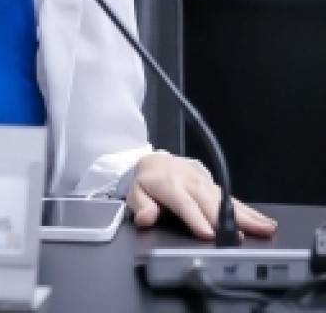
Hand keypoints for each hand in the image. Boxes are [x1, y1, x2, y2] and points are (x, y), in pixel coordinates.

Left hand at [126, 151, 277, 239]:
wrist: (156, 162)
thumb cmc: (147, 183)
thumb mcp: (135, 193)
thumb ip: (140, 206)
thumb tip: (145, 218)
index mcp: (169, 185)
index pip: (183, 203)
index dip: (195, 218)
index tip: (208, 234)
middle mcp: (190, 181)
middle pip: (209, 201)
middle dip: (226, 219)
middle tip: (243, 237)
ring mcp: (204, 182)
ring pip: (225, 199)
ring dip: (245, 215)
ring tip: (264, 228)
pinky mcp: (213, 185)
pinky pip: (232, 197)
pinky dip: (249, 210)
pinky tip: (264, 221)